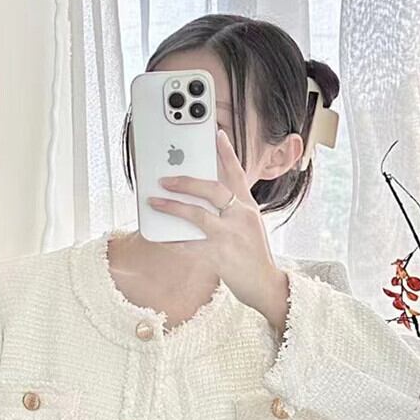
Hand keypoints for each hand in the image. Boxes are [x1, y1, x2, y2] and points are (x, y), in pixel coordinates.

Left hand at [147, 128, 289, 327]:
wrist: (265, 285)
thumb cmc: (254, 257)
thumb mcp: (250, 227)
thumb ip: (232, 212)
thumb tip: (203, 201)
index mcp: (248, 207)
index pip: (237, 173)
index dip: (226, 152)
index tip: (216, 134)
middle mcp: (240, 217)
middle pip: (212, 189)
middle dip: (186, 181)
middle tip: (165, 178)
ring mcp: (230, 236)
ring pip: (197, 215)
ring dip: (172, 207)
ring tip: (154, 202)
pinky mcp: (219, 256)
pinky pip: (189, 244)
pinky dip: (172, 240)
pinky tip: (160, 235)